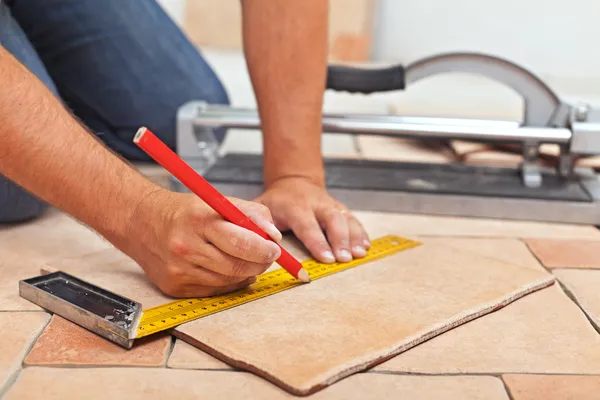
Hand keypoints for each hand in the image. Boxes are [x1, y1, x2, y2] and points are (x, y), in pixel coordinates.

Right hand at [123, 189, 281, 297]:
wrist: (141, 222)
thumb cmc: (185, 212)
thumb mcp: (218, 201)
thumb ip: (251, 214)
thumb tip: (274, 236)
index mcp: (199, 219)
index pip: (242, 241)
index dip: (264, 249)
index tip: (275, 249)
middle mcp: (186, 246)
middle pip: (237, 266)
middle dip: (260, 263)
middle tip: (267, 257)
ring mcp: (179, 269)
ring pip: (228, 281)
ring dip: (246, 273)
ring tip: (247, 260)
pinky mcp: (174, 287)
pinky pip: (214, 291)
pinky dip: (228, 282)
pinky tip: (229, 270)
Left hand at [255, 177, 369, 263]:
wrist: (294, 182)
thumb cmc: (276, 202)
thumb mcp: (261, 207)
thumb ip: (259, 223)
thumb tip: (263, 243)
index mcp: (295, 206)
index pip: (307, 225)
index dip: (317, 242)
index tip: (326, 258)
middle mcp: (316, 204)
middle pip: (333, 219)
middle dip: (340, 239)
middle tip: (344, 258)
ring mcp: (330, 205)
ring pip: (346, 218)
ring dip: (354, 237)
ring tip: (358, 254)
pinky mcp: (340, 208)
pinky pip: (353, 219)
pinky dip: (361, 233)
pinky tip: (365, 247)